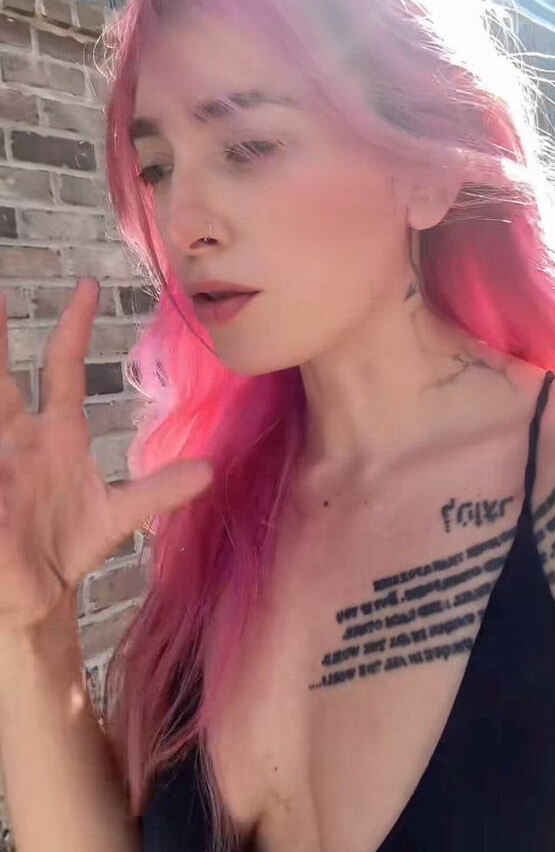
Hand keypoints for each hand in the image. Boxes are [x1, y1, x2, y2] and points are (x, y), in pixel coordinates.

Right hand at [0, 278, 211, 630]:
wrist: (38, 593)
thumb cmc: (69, 542)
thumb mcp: (118, 514)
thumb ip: (160, 490)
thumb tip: (210, 470)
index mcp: (56, 433)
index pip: (64, 366)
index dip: (76, 326)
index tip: (88, 285)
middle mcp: (19, 436)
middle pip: (2, 376)